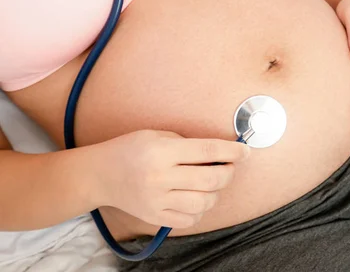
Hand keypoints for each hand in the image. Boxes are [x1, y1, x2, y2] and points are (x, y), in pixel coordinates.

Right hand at [94, 130, 248, 228]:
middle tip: (229, 166)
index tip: (245, 151)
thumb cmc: (131, 149)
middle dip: (229, 172)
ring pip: (205, 202)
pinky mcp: (155, 217)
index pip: (207, 151)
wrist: (100, 175)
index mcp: (161, 151)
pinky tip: (196, 197)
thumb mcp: (157, 135)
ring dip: (217, 192)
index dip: (232, 151)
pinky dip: (200, 209)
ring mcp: (157, 200)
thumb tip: (221, 153)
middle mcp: (160, 177)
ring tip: (212, 182)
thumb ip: (188, 143)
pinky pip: (190, 219)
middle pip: (211, 179)